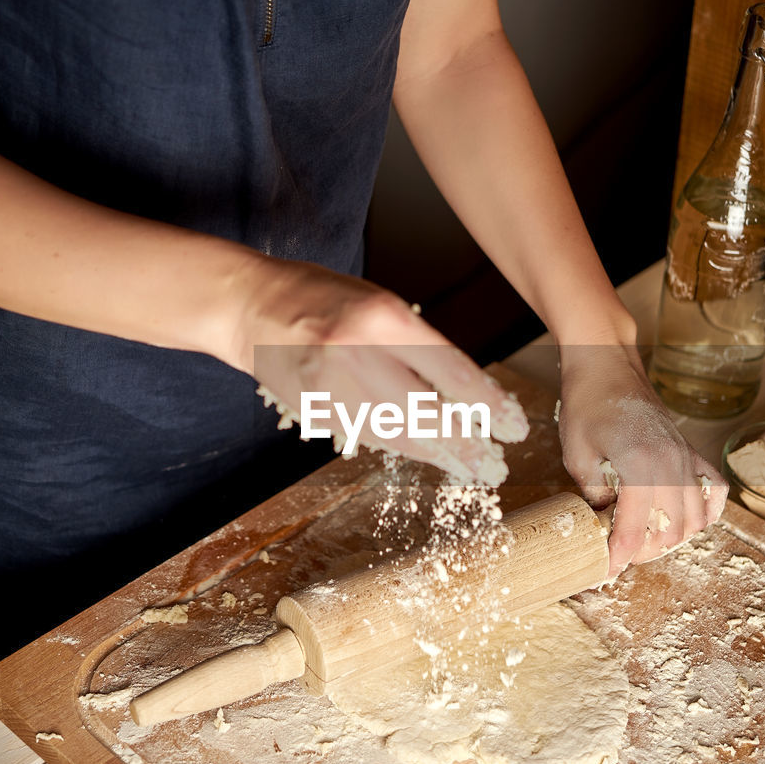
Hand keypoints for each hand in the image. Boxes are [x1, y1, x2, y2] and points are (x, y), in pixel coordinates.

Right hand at [236, 255, 528, 482]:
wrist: (251, 307)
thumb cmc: (323, 299)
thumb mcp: (379, 303)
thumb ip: (417, 344)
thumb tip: (464, 393)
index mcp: (382, 317)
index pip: (449, 370)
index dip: (486, 404)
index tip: (513, 426)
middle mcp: (356, 353)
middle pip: (425, 413)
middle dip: (464, 444)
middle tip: (492, 463)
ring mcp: (331, 387)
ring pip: (395, 434)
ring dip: (434, 453)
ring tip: (465, 464)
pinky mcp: (313, 411)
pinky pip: (365, 435)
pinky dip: (395, 443)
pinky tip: (419, 449)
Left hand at [557, 343, 727, 575]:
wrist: (606, 368)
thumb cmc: (586, 405)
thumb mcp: (576, 456)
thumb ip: (594, 497)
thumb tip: (604, 527)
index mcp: (640, 466)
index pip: (634, 531)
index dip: (618, 558)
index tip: (605, 571)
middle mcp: (671, 464)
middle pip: (670, 533)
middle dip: (644, 551)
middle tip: (617, 552)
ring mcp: (686, 457)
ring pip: (694, 520)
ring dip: (671, 537)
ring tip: (642, 538)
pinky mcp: (691, 451)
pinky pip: (713, 492)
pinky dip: (703, 513)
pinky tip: (681, 518)